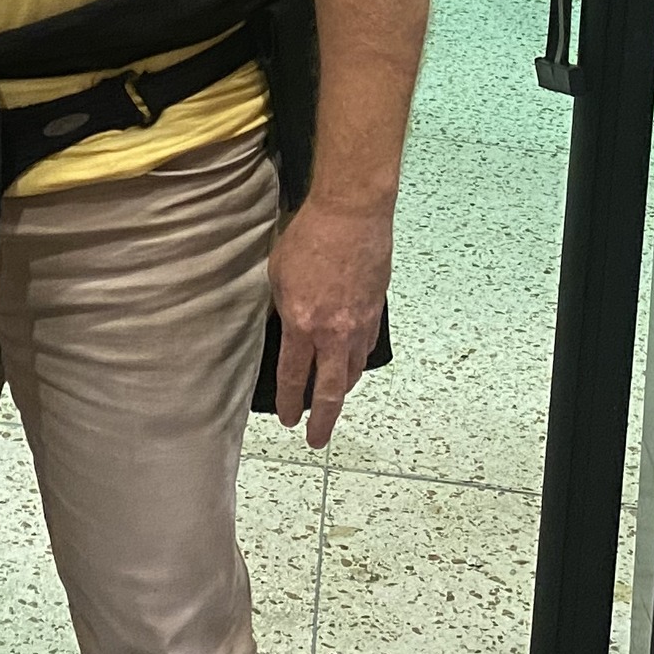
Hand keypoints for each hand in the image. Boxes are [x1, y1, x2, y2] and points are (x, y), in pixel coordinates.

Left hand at [266, 193, 394, 448]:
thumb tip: (285, 328)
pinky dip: (357, 362)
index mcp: (303, 324)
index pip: (294, 377)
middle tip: (317, 438)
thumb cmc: (309, 237)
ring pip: (353, 372)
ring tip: (332, 402)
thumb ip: (281, 308)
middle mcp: (333, 333)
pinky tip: (351, 364)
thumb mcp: (277, 274)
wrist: (352, 214)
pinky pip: (366, 348)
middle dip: (323, 420)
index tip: (289, 419)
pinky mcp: (375, 311)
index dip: (291, 403)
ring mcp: (359, 324)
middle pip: (331, 391)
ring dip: (342, 391)